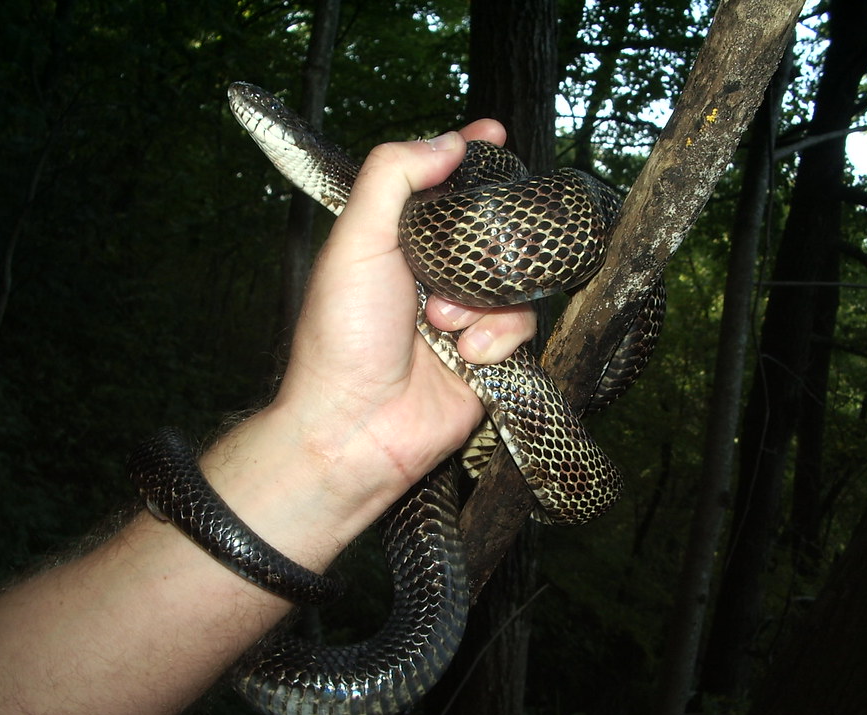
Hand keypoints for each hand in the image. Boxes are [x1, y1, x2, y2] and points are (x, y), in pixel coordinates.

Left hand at [201, 120, 535, 558]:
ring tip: (442, 323)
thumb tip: (447, 141)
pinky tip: (467, 356)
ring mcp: (466, 317)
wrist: (356, 427)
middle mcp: (435, 277)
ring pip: (513, 279)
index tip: (494, 134)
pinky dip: (497, 337)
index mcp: (399, 244)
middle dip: (481, 245)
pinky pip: (523, 326)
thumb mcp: (356, 241)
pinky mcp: (492, 358)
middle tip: (457, 267)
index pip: (441, 187)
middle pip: (489, 230)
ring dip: (481, 299)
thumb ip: (393, 178)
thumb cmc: (343, 335)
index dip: (468, 158)